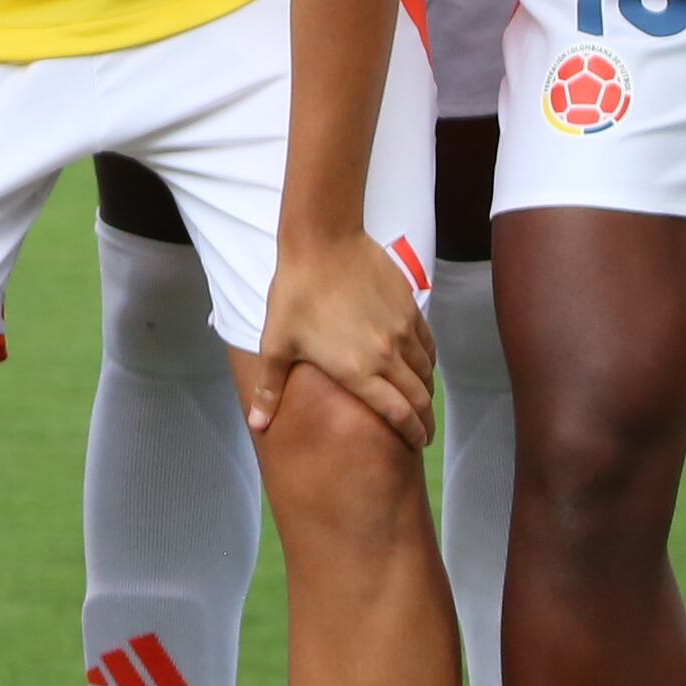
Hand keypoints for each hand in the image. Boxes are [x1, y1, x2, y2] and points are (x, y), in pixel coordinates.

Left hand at [247, 232, 434, 447]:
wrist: (323, 242)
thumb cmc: (296, 293)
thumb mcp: (276, 343)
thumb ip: (270, 388)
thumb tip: (257, 424)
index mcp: (357, 371)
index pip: (397, 413)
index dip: (412, 433)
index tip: (417, 444)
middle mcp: (387, 355)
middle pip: (418, 398)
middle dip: (425, 421)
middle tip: (424, 434)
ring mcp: (402, 330)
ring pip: (426, 371)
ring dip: (426, 391)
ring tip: (422, 403)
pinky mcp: (409, 308)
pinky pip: (427, 344)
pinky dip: (428, 361)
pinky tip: (422, 365)